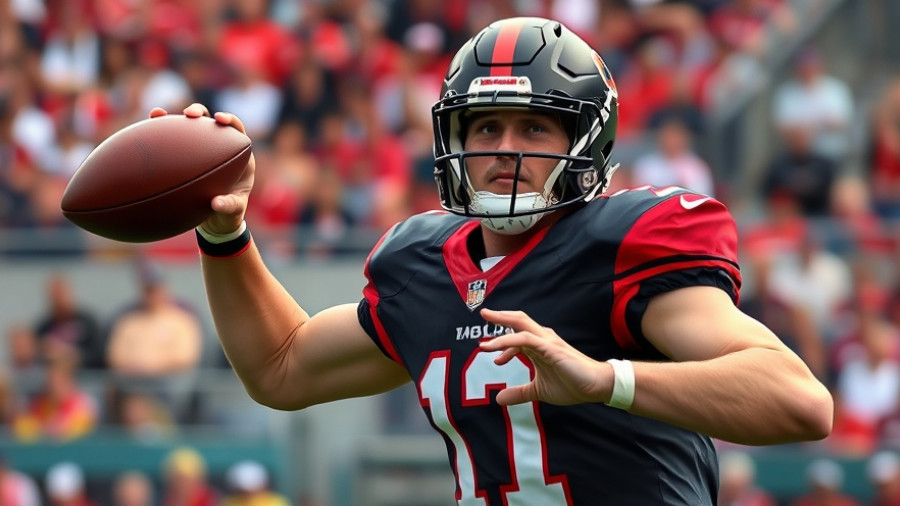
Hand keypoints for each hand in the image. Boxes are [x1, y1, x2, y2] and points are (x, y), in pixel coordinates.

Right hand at [148, 103, 255, 234]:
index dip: (230, 121)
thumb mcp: (232, 213)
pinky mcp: (182, 159)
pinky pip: (168, 145)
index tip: (220, 120)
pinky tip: (139, 135)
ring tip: (156, 114)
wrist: (214, 223)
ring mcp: (199, 152)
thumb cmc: (228, 215)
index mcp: (238, 157)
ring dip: (172, 119)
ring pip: (186, 129)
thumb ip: (229, 207)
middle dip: (199, 112)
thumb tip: (216, 203)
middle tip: (189, 115)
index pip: (236, 131)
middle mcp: (219, 148)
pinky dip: (155, 138)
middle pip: (208, 122)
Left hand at [478, 308, 612, 405]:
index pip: (516, 337)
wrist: (596, 386)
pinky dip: (509, 342)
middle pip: (518, 320)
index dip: (502, 345)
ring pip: (521, 325)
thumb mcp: (539, 391)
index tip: (495, 360)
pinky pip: (526, 340)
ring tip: (484, 339)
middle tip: (484, 313)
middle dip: (500, 316)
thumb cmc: (572, 384)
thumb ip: (520, 393)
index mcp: (539, 346)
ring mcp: (547, 341)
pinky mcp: (551, 348)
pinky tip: (497, 350)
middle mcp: (542, 339)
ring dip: (501, 325)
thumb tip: (498, 399)